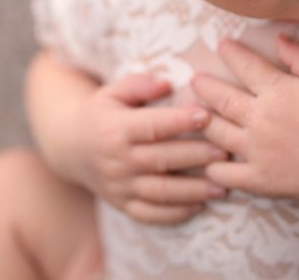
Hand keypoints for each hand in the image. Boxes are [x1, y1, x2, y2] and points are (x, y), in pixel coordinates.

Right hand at [71, 73, 230, 223]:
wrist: (71, 148)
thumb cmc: (104, 113)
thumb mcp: (113, 91)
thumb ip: (139, 84)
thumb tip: (166, 83)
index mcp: (115, 130)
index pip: (151, 126)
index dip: (179, 122)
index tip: (207, 115)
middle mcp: (116, 161)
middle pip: (160, 160)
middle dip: (195, 157)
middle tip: (226, 152)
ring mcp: (119, 186)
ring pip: (159, 192)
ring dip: (192, 191)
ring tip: (222, 185)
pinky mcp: (122, 204)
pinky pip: (149, 214)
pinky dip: (174, 214)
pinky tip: (199, 206)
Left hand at [190, 34, 298, 206]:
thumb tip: (279, 37)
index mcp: (277, 92)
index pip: (246, 66)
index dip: (232, 53)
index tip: (221, 45)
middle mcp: (259, 119)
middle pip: (221, 98)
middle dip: (204, 86)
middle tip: (194, 79)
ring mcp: (255, 150)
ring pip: (216, 132)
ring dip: (202, 120)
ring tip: (194, 114)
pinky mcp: (256, 178)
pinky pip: (225, 172)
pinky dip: (213, 166)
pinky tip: (208, 160)